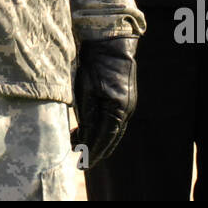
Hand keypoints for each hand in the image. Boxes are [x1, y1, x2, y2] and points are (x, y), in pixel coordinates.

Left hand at [71, 36, 137, 166]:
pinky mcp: (125, 98)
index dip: (92, 152)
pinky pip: (114, 120)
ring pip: (113, 130)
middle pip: (111, 138)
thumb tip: (83, 139)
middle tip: (81, 161)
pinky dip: (103, 128)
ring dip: (98, 139)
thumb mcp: (85, 90)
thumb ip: (85, 116)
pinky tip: (90, 129)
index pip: (104, 138)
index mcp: (117, 109)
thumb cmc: (95, 64)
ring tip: (80, 145)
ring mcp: (128, 104)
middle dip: (96, 150)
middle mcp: (126, 110)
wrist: (111, 43)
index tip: (82, 163)